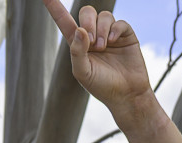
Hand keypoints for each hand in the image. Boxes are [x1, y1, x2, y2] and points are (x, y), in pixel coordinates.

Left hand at [41, 0, 151, 115]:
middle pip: (86, 12)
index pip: (65, 22)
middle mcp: (93, 36)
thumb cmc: (101, 86)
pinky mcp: (125, 35)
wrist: (126, 94)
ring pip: (104, 16)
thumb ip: (77, 52)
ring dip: (101, 29)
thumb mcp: (83, 72)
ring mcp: (109, 34)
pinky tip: (112, 41)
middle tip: (91, 41)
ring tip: (103, 47)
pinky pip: (119, 22)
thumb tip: (80, 30)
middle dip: (87, 21)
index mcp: (78, 45)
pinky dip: (114, 29)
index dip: (56, 8)